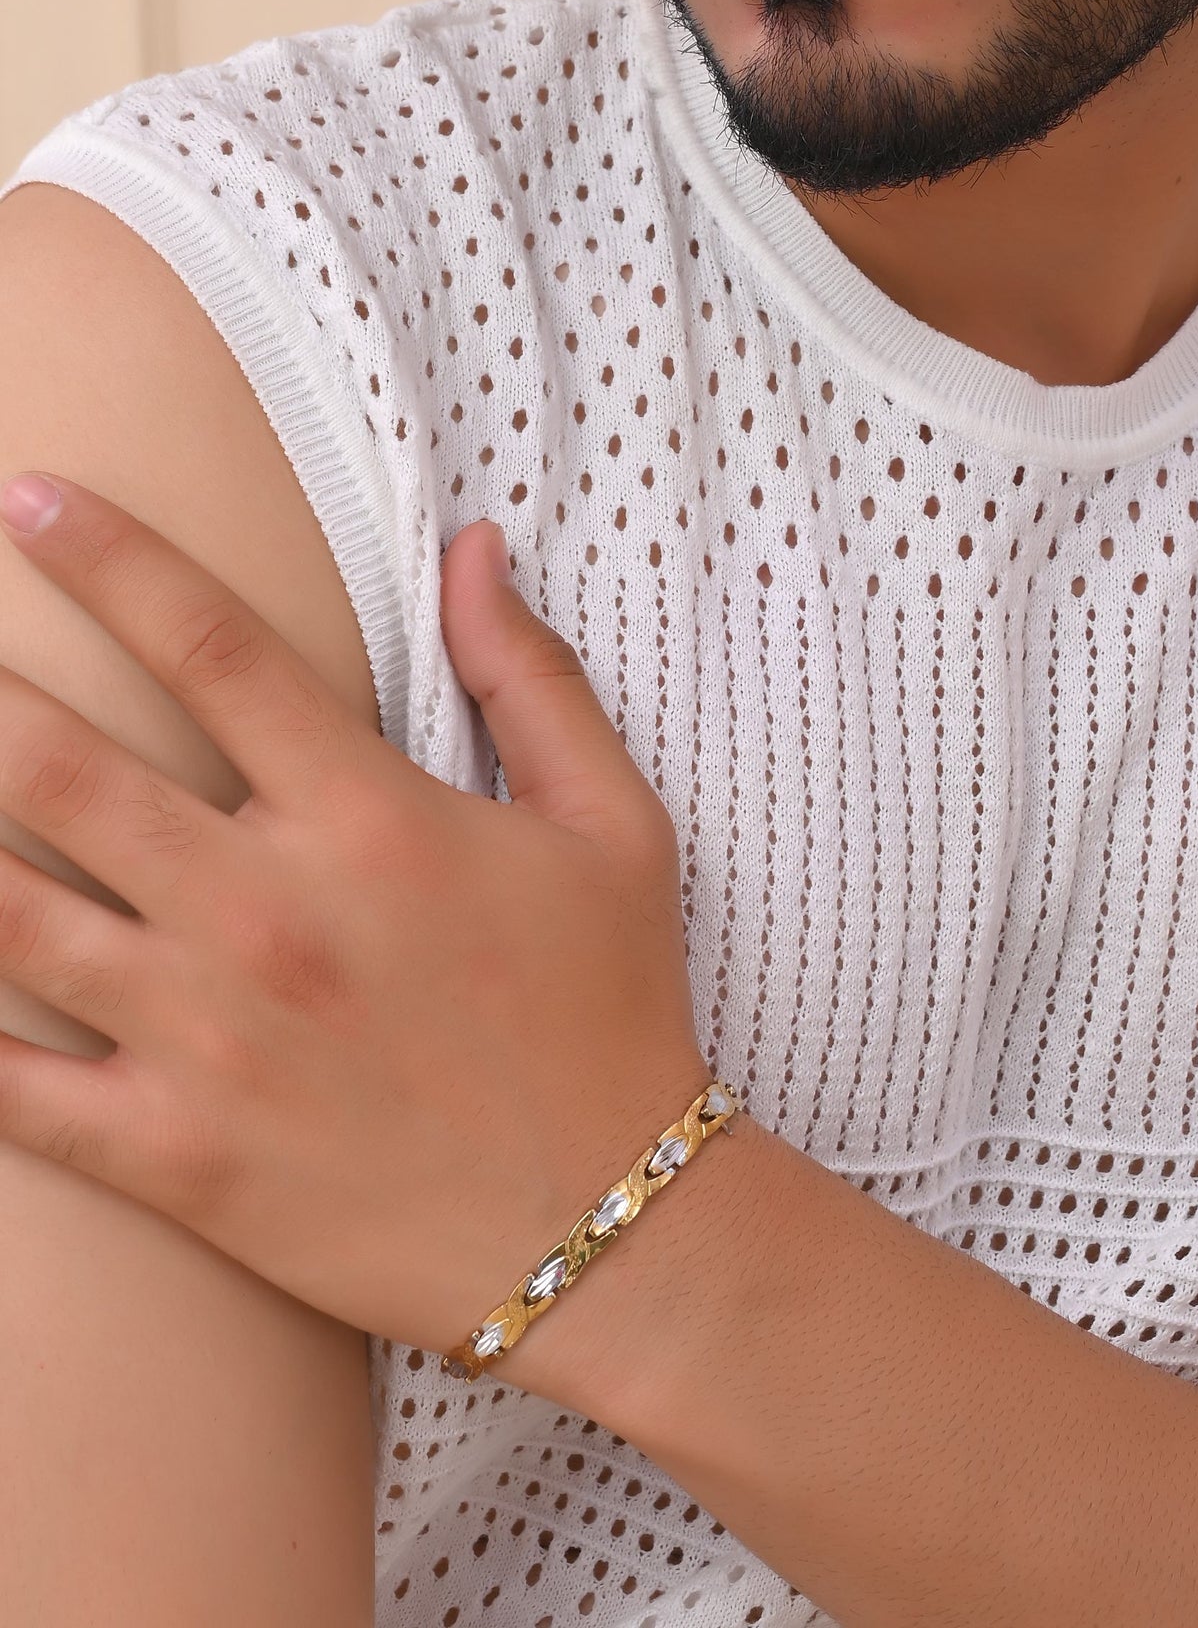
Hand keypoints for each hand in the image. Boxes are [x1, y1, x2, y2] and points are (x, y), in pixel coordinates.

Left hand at [0, 471, 714, 1407]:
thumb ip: (530, 677)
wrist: (610, 1227)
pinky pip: (11, 1088)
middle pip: (63, 766)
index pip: (207, 644)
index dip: (104, 554)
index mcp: (369, 816)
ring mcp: (207, 1038)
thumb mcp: (613, 825)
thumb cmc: (610, 1011)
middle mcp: (268, 912)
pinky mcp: (176, 1155)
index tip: (26, 496)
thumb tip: (471, 546)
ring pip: (7, 913)